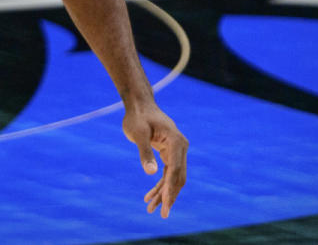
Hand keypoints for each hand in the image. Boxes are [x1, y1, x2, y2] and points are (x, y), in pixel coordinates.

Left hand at [122, 102, 187, 217]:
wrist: (139, 105)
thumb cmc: (137, 117)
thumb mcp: (138, 134)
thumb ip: (144, 152)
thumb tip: (151, 173)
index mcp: (176, 142)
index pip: (175, 170)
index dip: (170, 189)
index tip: (164, 205)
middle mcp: (181, 147)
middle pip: (178, 177)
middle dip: (169, 196)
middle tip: (160, 213)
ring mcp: (177, 150)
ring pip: (173, 177)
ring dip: (163, 193)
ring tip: (150, 208)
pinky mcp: (170, 153)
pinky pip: (167, 173)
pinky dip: (160, 184)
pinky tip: (149, 196)